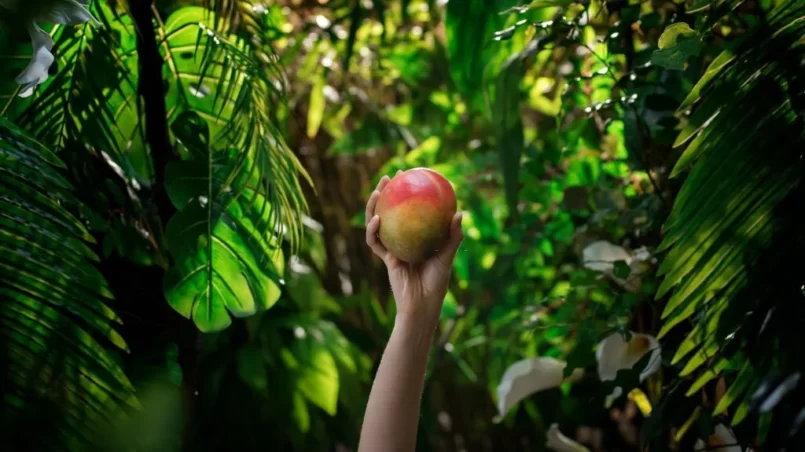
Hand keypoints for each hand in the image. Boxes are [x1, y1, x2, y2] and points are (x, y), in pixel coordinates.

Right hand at [365, 172, 463, 330]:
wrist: (422, 305)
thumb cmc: (438, 283)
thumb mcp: (447, 257)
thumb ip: (453, 236)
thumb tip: (460, 213)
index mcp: (417, 236)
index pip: (410, 208)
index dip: (408, 192)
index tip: (410, 175)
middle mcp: (403, 239)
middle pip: (390, 211)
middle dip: (387, 192)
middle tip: (390, 177)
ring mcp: (392, 248)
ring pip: (378, 223)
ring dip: (373, 206)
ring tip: (377, 192)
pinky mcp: (385, 259)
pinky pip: (376, 241)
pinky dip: (373, 230)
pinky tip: (377, 218)